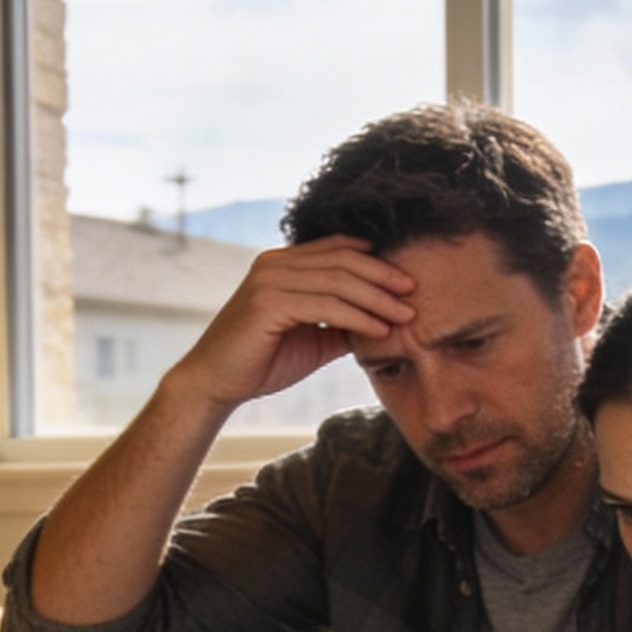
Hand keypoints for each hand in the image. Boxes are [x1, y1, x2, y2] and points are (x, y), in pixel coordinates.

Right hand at [167, 237, 416, 411]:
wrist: (216, 383)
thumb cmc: (261, 360)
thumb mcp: (311, 337)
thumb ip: (341, 323)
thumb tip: (381, 321)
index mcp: (283, 262)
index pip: (338, 249)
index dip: (375, 261)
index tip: (407, 280)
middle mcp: (274, 263)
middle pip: (343, 260)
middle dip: (383, 276)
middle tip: (415, 292)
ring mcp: (269, 280)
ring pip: (339, 281)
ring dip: (378, 299)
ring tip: (406, 315)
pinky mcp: (267, 303)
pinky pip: (326, 305)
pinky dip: (358, 317)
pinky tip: (380, 329)